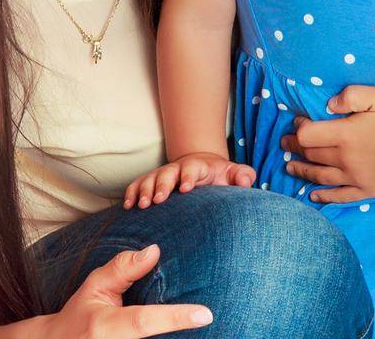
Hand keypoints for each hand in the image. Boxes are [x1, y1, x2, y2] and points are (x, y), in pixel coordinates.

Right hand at [42, 243, 212, 336]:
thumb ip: (123, 269)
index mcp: (104, 326)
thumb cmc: (80, 316)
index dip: (175, 318)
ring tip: (199, 330)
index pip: (144, 321)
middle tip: (210, 323)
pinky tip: (180, 335)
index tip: (205, 314)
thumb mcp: (95, 287)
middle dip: (181, 333)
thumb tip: (154, 251)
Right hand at [122, 151, 254, 208]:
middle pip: (167, 173)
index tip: (186, 188)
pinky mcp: (149, 182)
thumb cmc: (218, 176)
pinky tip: (128, 206)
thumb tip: (247, 180)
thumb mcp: (232, 174)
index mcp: (198, 167)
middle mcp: (177, 169)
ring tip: (141, 205)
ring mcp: (161, 175)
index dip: (189, 177)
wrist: (201, 168)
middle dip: (162, 185)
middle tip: (158, 200)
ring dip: (145, 191)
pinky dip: (131, 193)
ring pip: (149, 179)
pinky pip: (136, 185)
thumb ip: (242, 175)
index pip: (193, 169)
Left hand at [281, 85, 374, 203]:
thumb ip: (352, 96)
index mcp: (346, 134)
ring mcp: (356, 178)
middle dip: (294, 148)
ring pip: (319, 176)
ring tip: (289, 166)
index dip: (299, 128)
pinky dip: (322, 196)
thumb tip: (328, 104)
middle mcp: (345, 159)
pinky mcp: (368, 190)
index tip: (298, 122)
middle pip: (311, 155)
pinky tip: (313, 196)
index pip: (309, 134)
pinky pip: (339, 196)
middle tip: (284, 143)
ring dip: (301, 170)